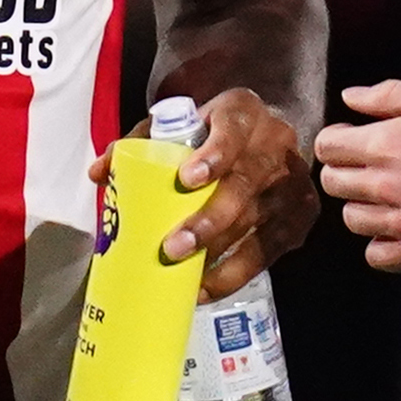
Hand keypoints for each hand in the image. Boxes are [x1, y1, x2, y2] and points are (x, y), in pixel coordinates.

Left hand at [89, 87, 315, 297]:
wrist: (265, 133)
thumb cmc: (211, 131)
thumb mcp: (178, 123)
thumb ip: (139, 142)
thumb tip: (100, 175)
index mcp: (243, 113)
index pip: (232, 131)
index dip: (213, 156)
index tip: (185, 181)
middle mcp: (275, 144)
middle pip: (245, 186)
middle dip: (209, 220)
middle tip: (173, 247)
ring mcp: (292, 182)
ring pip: (260, 225)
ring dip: (222, 257)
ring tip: (187, 280)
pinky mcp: (300, 216)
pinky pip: (269, 251)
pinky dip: (237, 273)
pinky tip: (206, 288)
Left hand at [316, 80, 400, 270]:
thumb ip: (389, 95)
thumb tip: (350, 98)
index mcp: (386, 143)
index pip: (326, 147)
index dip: (334, 141)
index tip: (351, 142)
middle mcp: (386, 184)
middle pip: (332, 183)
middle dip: (342, 172)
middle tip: (368, 169)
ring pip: (351, 220)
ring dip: (361, 207)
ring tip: (385, 199)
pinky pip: (376, 257)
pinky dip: (380, 245)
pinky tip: (397, 231)